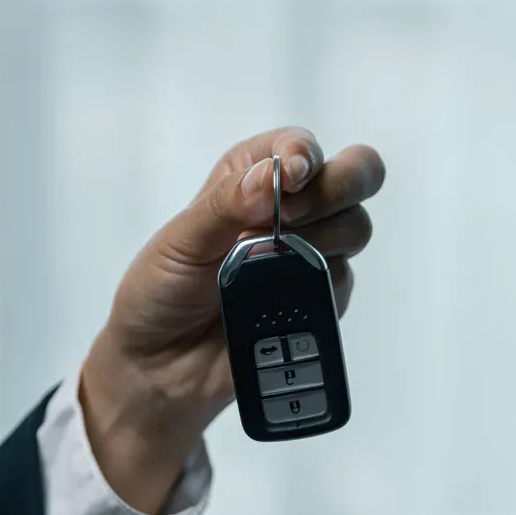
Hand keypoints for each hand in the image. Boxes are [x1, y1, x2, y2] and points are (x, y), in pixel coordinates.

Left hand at [79, 128, 385, 512]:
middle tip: (295, 217)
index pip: (300, 146)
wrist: (161, 368)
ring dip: (326, 239)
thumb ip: (224, 204)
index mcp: (250, 177)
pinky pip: (343, 282)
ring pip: (356, 227)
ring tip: (274, 265)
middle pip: (354, 175)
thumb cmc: (160, 294)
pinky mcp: (319, 299)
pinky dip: (319, 288)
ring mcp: (310, 255)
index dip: (306, 155)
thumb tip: (269, 178)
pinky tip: (281, 299)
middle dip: (339, 186)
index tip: (290, 178)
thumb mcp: (179, 242)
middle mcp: (289, 209)